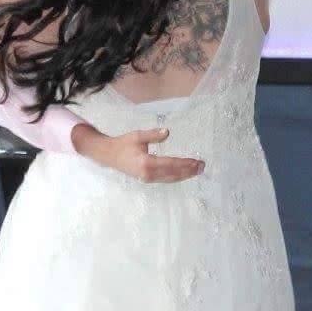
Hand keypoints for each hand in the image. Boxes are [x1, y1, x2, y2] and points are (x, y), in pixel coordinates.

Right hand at [72, 124, 204, 183]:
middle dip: (189, 171)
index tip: (197, 161)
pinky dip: (176, 176)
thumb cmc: (123, 144)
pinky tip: (184, 174)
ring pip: (170, 178)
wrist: (109, 156)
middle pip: (173, 173)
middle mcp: (149, 173)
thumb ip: (153, 135)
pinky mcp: (147, 179)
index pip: (171, 163)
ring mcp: (148, 178)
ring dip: (184, 175)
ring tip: (197, 171)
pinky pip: (165, 179)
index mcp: (147, 163)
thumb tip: (167, 132)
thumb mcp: (138, 136)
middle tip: (202, 167)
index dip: (185, 163)